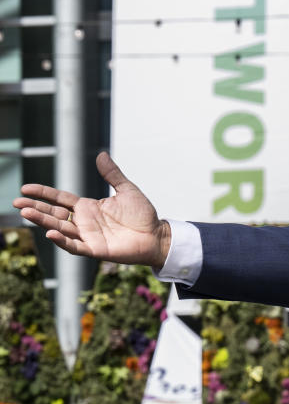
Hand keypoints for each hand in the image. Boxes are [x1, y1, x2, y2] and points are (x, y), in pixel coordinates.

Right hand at [12, 152, 171, 267]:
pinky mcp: (95, 249)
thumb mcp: (126, 190)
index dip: (43, 193)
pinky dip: (62, 241)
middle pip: (54, 213)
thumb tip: (101, 154)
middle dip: (35, 208)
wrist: (157, 235)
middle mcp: (84, 221)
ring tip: (26, 213)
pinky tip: (50, 233)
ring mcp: (88, 236)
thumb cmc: (143, 215)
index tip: (25, 188)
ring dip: (43, 221)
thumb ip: (112, 174)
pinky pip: (74, 245)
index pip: (59, 199)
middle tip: (16, 203)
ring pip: (60, 228)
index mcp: (88, 207)